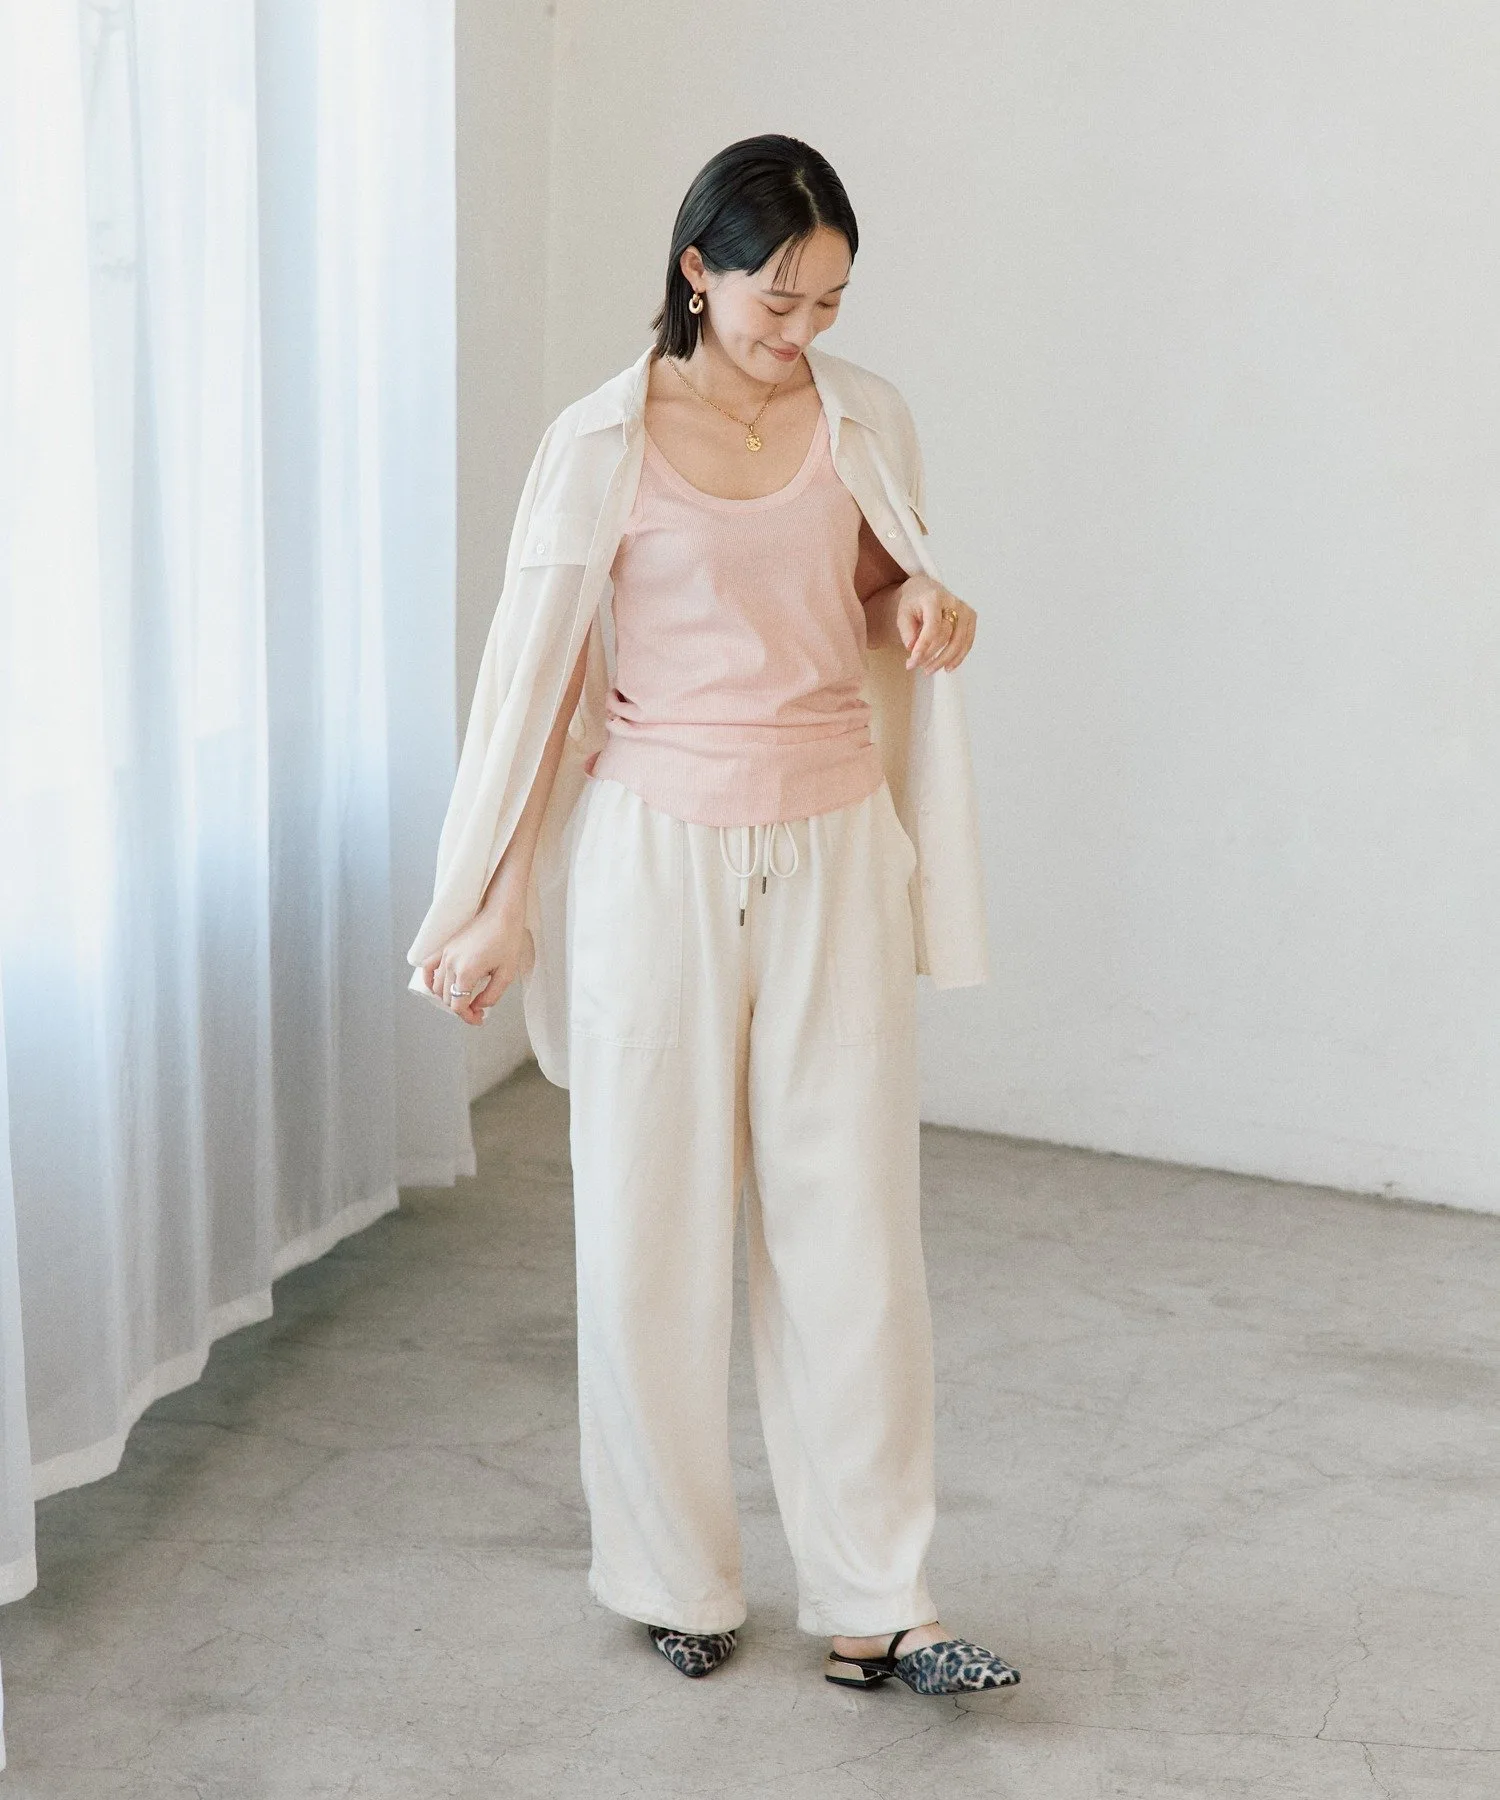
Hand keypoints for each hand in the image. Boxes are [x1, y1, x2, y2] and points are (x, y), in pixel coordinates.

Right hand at [418, 896, 529, 1026]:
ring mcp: (445, 955)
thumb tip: (478, 1006)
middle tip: (478, 1010)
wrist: (501, 913)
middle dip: (462, 1009)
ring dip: (449, 997)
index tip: (480, 1019)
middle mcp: (451, 964)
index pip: (458, 1006)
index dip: (468, 1017)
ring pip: (438, 987)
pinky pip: (428, 967)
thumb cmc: (507, 940)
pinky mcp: (445, 947)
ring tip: (465, 999)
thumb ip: (492, 995)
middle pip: (448, 998)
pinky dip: (430, 980)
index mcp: (466, 972)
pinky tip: (437, 987)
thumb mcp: (506, 973)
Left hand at [896, 578, 976, 673]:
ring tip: (929, 670)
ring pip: (959, 641)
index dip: (924, 646)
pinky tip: (948, 667)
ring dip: (944, 659)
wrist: (926, 589)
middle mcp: (953, 602)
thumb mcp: (903, 613)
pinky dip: (959, 656)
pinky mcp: (971, 617)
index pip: (932, 626)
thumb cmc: (913, 603)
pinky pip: (968, 641)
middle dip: (930, 655)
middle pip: (946, 635)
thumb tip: (911, 648)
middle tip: (915, 666)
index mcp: (934, 598)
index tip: (913, 661)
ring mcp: (965, 610)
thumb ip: (906, 630)